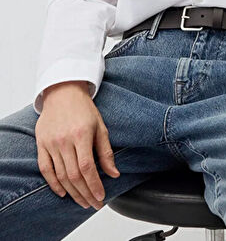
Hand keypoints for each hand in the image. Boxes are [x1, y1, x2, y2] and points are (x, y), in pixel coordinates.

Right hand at [35, 81, 120, 209]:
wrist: (63, 92)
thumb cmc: (84, 109)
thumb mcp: (100, 126)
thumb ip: (106, 151)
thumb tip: (114, 174)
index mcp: (81, 134)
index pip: (87, 167)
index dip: (94, 185)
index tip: (101, 197)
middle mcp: (64, 140)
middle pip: (74, 175)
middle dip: (85, 193)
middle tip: (93, 204)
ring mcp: (51, 143)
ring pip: (61, 175)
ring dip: (72, 192)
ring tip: (82, 201)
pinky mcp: (41, 143)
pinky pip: (45, 169)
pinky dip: (53, 183)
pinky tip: (63, 192)